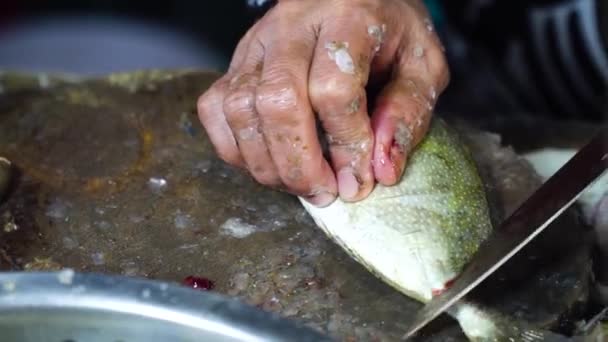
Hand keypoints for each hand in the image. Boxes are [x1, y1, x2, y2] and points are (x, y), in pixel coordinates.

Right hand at [197, 0, 448, 205]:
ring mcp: (256, 44)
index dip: (346, 146)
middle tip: (325, 193)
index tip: (359, 182)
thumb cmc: (390, 33)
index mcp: (348, 17)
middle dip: (300, 164)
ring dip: (268, 164)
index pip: (334, 89)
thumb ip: (408, 112)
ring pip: (240, 110)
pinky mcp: (236, 61)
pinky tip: (267, 163)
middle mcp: (292, 26)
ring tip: (301, 184)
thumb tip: (381, 170)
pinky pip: (215, 109)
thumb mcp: (423, 64)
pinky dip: (235, 148)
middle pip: (278, 102)